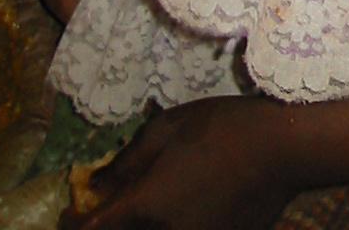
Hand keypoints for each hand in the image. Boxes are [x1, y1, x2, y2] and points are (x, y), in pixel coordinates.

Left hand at [60, 98, 298, 229]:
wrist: (282, 149)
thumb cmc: (222, 128)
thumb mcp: (168, 128)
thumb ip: (128, 159)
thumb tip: (97, 183)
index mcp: (146, 206)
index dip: (74, 226)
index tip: (66, 218)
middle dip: (114, 224)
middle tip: (115, 206)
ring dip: (146, 225)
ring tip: (158, 198)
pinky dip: (178, 223)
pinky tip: (192, 200)